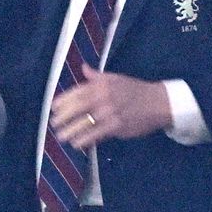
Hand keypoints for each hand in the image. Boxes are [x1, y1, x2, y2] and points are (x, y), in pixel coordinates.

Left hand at [50, 63, 171, 149]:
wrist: (158, 102)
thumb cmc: (134, 89)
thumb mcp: (115, 78)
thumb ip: (96, 76)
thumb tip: (83, 67)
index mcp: (101, 85)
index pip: (77, 92)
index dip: (63, 101)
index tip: (53, 108)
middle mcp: (103, 97)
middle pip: (78, 107)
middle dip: (63, 116)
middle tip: (53, 123)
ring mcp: (110, 113)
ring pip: (86, 123)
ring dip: (71, 130)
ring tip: (61, 136)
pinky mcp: (117, 127)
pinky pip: (97, 134)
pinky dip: (85, 139)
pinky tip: (77, 144)